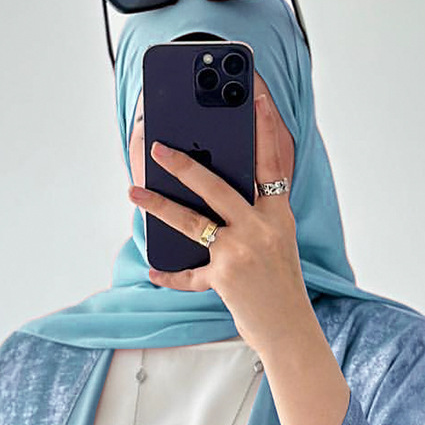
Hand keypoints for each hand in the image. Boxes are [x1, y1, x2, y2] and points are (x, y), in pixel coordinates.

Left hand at [128, 86, 311, 354]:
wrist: (289, 328)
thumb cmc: (280, 284)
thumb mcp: (277, 241)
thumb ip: (254, 215)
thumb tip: (217, 195)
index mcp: (277, 215)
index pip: (271, 162)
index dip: (265, 127)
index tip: (257, 96)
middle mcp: (260, 229)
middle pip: (217, 187)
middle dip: (185, 164)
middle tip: (159, 147)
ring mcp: (241, 253)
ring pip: (193, 222)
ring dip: (158, 206)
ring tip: (134, 193)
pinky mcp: (225, 279)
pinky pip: (189, 274)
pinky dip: (171, 275)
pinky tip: (154, 270)